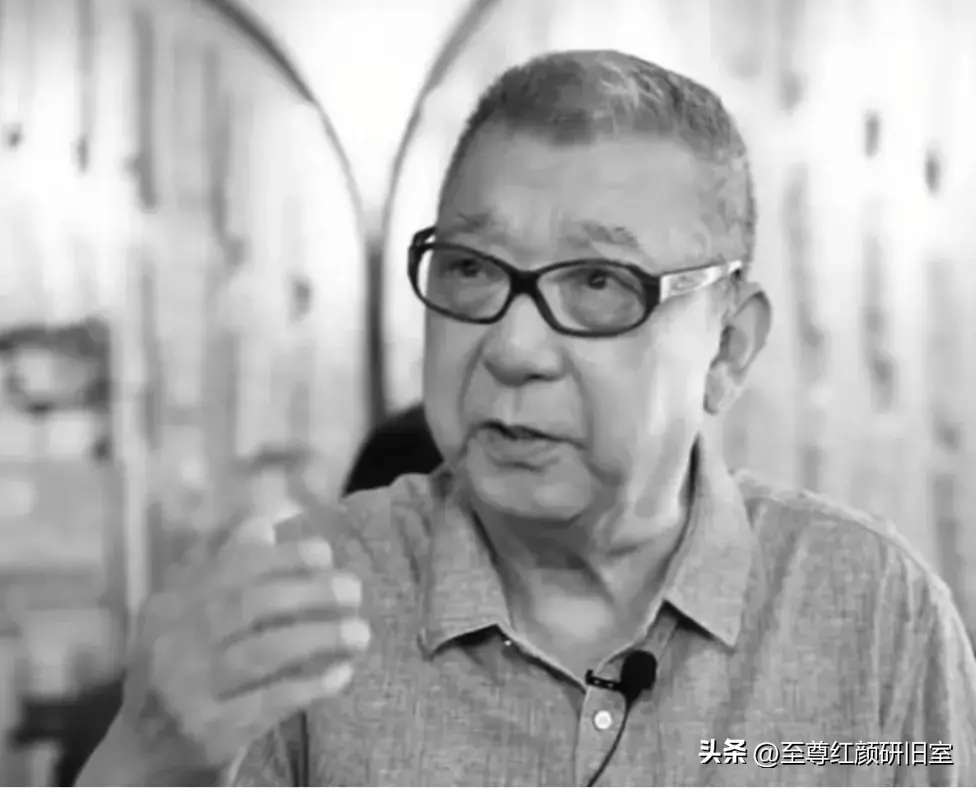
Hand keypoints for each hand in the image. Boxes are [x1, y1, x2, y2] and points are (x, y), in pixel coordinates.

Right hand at [115, 514, 370, 771]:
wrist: (145, 761)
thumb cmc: (187, 676)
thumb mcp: (191, 622)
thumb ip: (226, 571)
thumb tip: (266, 522)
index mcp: (169, 606)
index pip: (231, 568)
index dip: (284, 556)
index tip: (325, 552)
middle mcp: (171, 644)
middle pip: (250, 605)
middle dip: (310, 592)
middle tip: (354, 590)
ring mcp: (187, 691)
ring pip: (263, 653)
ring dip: (321, 637)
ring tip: (360, 632)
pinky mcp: (209, 733)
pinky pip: (270, 702)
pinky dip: (311, 685)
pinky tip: (342, 673)